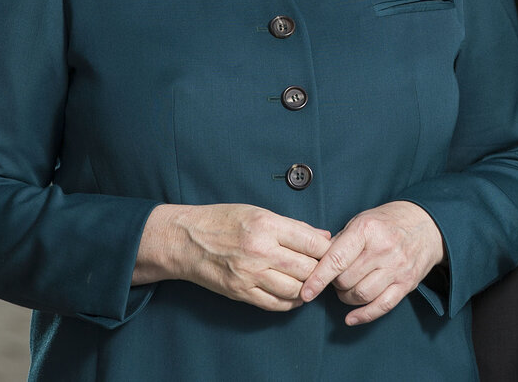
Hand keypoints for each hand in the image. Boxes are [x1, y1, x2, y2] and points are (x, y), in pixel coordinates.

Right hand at [134, 202, 332, 311]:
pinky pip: (275, 304)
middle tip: (326, 270)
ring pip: (295, 290)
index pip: (312, 242)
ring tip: (311, 282)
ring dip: (308, 289)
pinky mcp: (241, 293)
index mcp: (267, 226)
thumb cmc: (222, 221)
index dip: (328, 249)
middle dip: (321, 271)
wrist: (186, 240)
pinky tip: (295, 295)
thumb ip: (293, 226)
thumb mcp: (258, 212)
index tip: (331, 251)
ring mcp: (250, 275)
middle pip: (308, 269)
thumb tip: (323, 236)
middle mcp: (260, 251)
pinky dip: (290, 303)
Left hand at [300, 200, 445, 325]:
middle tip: (336, 278)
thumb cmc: (388, 221)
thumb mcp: (361, 220)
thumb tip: (315, 261)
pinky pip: (382, 306)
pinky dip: (364, 315)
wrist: (427, 224)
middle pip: (346, 280)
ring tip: (347, 289)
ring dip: (347, 298)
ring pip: (361, 295)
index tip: (306, 292)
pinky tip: (351, 318)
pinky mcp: (407, 283)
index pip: (336, 259)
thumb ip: (339, 241)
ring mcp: (397, 268)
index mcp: (367, 230)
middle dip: (335, 284)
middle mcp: (383, 249)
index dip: (318, 279)